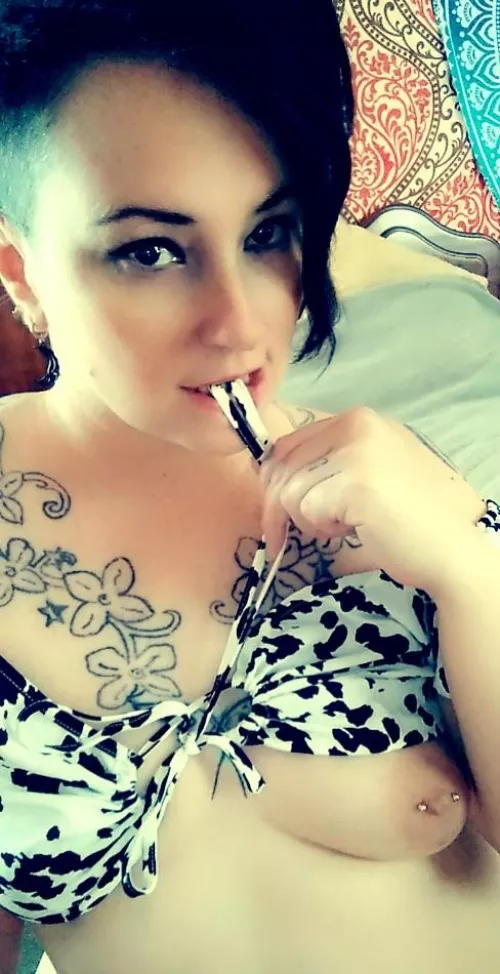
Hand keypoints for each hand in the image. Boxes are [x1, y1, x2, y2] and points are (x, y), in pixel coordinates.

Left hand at [260, 407, 484, 592]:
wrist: (448, 547)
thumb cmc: (406, 516)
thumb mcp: (367, 470)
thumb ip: (327, 461)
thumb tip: (266, 472)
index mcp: (358, 418)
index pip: (288, 444)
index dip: (274, 482)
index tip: (276, 511)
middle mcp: (356, 425)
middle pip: (281, 466)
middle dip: (278, 508)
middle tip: (284, 537)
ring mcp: (357, 451)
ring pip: (289, 491)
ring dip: (308, 520)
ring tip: (344, 524)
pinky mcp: (355, 483)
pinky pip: (305, 510)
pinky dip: (322, 529)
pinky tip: (354, 528)